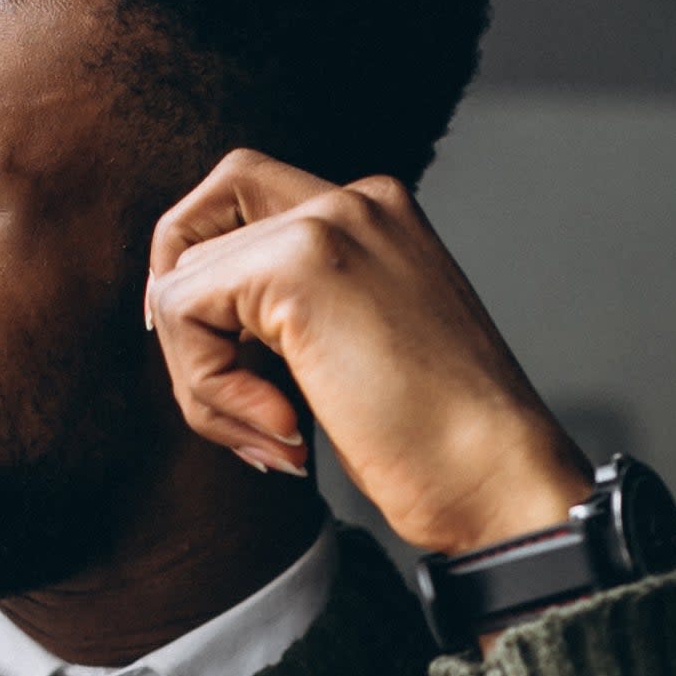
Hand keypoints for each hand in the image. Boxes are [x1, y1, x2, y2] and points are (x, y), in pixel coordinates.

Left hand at [147, 149, 591, 556]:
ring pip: (179, 282)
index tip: (224, 365)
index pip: (238, 204)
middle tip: (232, 406)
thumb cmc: (437, 441)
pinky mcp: (300, 266)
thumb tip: (178, 313)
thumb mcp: (358, 349)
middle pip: (196, 233)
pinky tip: (284, 429)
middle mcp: (353, 200)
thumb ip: (291, 312)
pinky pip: (183, 313)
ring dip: (203, 382)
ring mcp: (327, 223)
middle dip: (190, 333)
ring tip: (275, 435)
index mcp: (375, 214)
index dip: (205, 284)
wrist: (496, 475)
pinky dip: (209, 388)